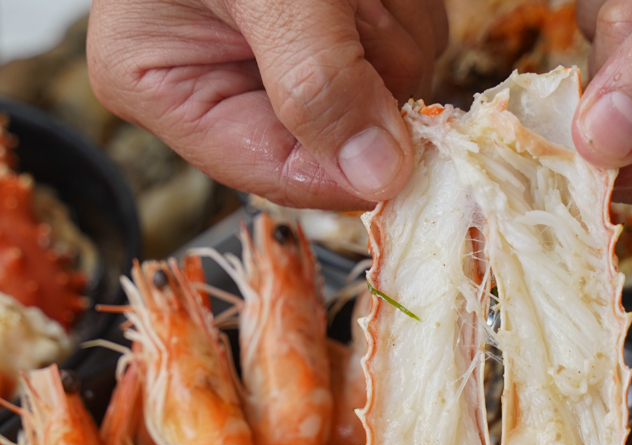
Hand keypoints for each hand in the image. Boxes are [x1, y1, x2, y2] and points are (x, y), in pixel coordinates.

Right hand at [87, 0, 447, 209]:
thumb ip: (317, 83)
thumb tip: (376, 176)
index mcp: (165, 85)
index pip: (272, 170)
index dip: (344, 168)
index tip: (400, 152)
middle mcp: (225, 78)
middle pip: (337, 134)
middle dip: (366, 70)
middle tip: (348, 4)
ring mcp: (284, 52)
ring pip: (381, 88)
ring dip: (390, 28)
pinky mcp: (332, 24)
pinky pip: (402, 41)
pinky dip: (402, 5)